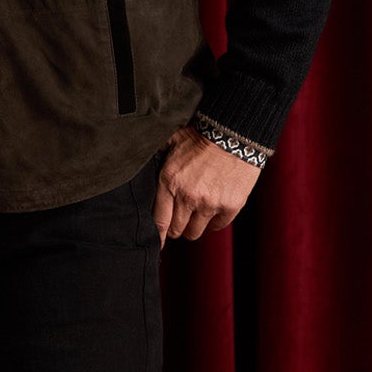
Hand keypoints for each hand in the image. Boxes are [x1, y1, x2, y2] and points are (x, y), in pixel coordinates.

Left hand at [153, 125, 261, 247]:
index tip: (159, 240)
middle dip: (176, 227)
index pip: (159, 222)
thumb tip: (137, 160)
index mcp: (169, 182)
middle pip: (176, 231)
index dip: (158, 234)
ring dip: (194, 225)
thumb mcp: (171, 142)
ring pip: (195, 232)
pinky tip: (214, 210)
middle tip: (180, 219)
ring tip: (196, 214)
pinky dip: (215, 221)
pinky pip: (218, 226)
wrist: (234, 131)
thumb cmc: (202, 135)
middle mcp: (188, 197)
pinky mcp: (230, 206)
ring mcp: (209, 203)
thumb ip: (156, 157)